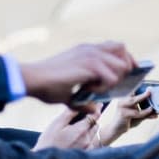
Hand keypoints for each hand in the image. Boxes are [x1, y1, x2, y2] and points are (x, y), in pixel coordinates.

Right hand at [20, 42, 134, 106]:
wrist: (32, 79)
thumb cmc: (45, 85)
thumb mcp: (69, 92)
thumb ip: (83, 100)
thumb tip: (93, 110)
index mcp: (86, 50)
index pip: (116, 47)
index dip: (124, 59)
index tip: (126, 74)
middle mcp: (91, 49)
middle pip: (124, 51)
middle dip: (126, 69)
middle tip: (116, 84)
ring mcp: (92, 55)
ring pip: (122, 66)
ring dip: (114, 80)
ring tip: (97, 88)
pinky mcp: (90, 65)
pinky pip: (112, 78)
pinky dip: (105, 87)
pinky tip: (90, 89)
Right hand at [33, 107, 101, 150]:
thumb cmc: (48, 142)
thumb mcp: (57, 124)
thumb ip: (71, 113)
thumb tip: (80, 103)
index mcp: (81, 130)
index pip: (95, 115)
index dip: (97, 108)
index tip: (98, 103)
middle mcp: (87, 140)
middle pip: (95, 125)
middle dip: (91, 120)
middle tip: (81, 118)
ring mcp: (87, 149)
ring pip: (93, 134)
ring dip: (89, 130)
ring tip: (75, 131)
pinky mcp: (85, 155)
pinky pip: (90, 143)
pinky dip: (86, 140)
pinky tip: (75, 141)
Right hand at [98, 89, 156, 144]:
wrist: (115, 130)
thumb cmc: (127, 121)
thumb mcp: (138, 117)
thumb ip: (146, 114)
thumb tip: (156, 114)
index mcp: (125, 99)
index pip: (133, 90)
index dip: (140, 87)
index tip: (149, 86)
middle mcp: (123, 100)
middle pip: (132, 93)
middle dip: (142, 92)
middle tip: (150, 90)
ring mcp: (122, 106)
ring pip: (133, 101)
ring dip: (143, 98)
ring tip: (152, 100)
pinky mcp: (123, 114)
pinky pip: (136, 112)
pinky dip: (144, 112)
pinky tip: (150, 110)